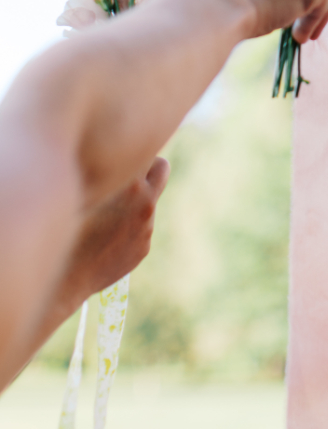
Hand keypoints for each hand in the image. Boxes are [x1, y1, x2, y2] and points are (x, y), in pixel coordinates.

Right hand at [10, 157, 169, 381]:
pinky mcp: (144, 246)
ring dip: (135, 200)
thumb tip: (113, 157)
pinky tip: (103, 235)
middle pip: (161, 168)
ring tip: (104, 212)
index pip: (148, 152)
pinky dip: (128, 225)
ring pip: (148, 200)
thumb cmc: (66, 227)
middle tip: (128, 170)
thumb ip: (105, 173)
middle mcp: (146, 204)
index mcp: (131, 185)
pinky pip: (140, 226)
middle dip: (148, 166)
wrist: (66, 277)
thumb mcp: (85, 191)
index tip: (124, 153)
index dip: (133, 152)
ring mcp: (147, 227)